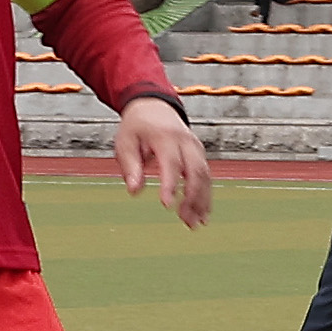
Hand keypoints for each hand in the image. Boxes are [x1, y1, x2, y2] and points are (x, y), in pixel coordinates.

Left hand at [113, 96, 215, 228]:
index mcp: (165, 137)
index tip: (166, 205)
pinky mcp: (199, 154)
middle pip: (196, 171)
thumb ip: (130, 166)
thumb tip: (134, 191)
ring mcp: (196, 147)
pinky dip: (204, 195)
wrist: (154, 106)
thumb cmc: (136, 127)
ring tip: (195, 224)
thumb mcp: (125, 143)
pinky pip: (206, 176)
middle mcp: (186, 142)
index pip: (171, 163)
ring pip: (205, 176)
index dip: (170, 185)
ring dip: (202, 201)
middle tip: (187, 221)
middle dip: (193, 198)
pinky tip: (201, 213)